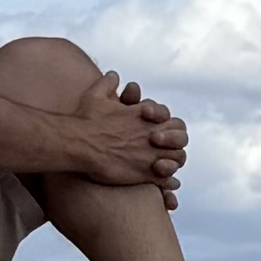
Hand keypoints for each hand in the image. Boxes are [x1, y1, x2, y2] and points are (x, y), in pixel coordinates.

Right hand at [44, 77, 184, 194]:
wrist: (79, 144)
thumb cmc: (86, 120)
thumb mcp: (97, 95)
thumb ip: (108, 83)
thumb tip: (114, 75)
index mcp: (146, 117)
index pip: (172, 120)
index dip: (168, 125)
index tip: (155, 130)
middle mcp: (153, 135)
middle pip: (181, 138)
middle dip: (176, 143)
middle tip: (163, 148)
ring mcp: (151, 154)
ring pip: (178, 159)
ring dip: (174, 162)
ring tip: (163, 166)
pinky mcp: (144, 173)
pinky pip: (168, 180)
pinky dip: (170, 183)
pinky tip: (167, 185)